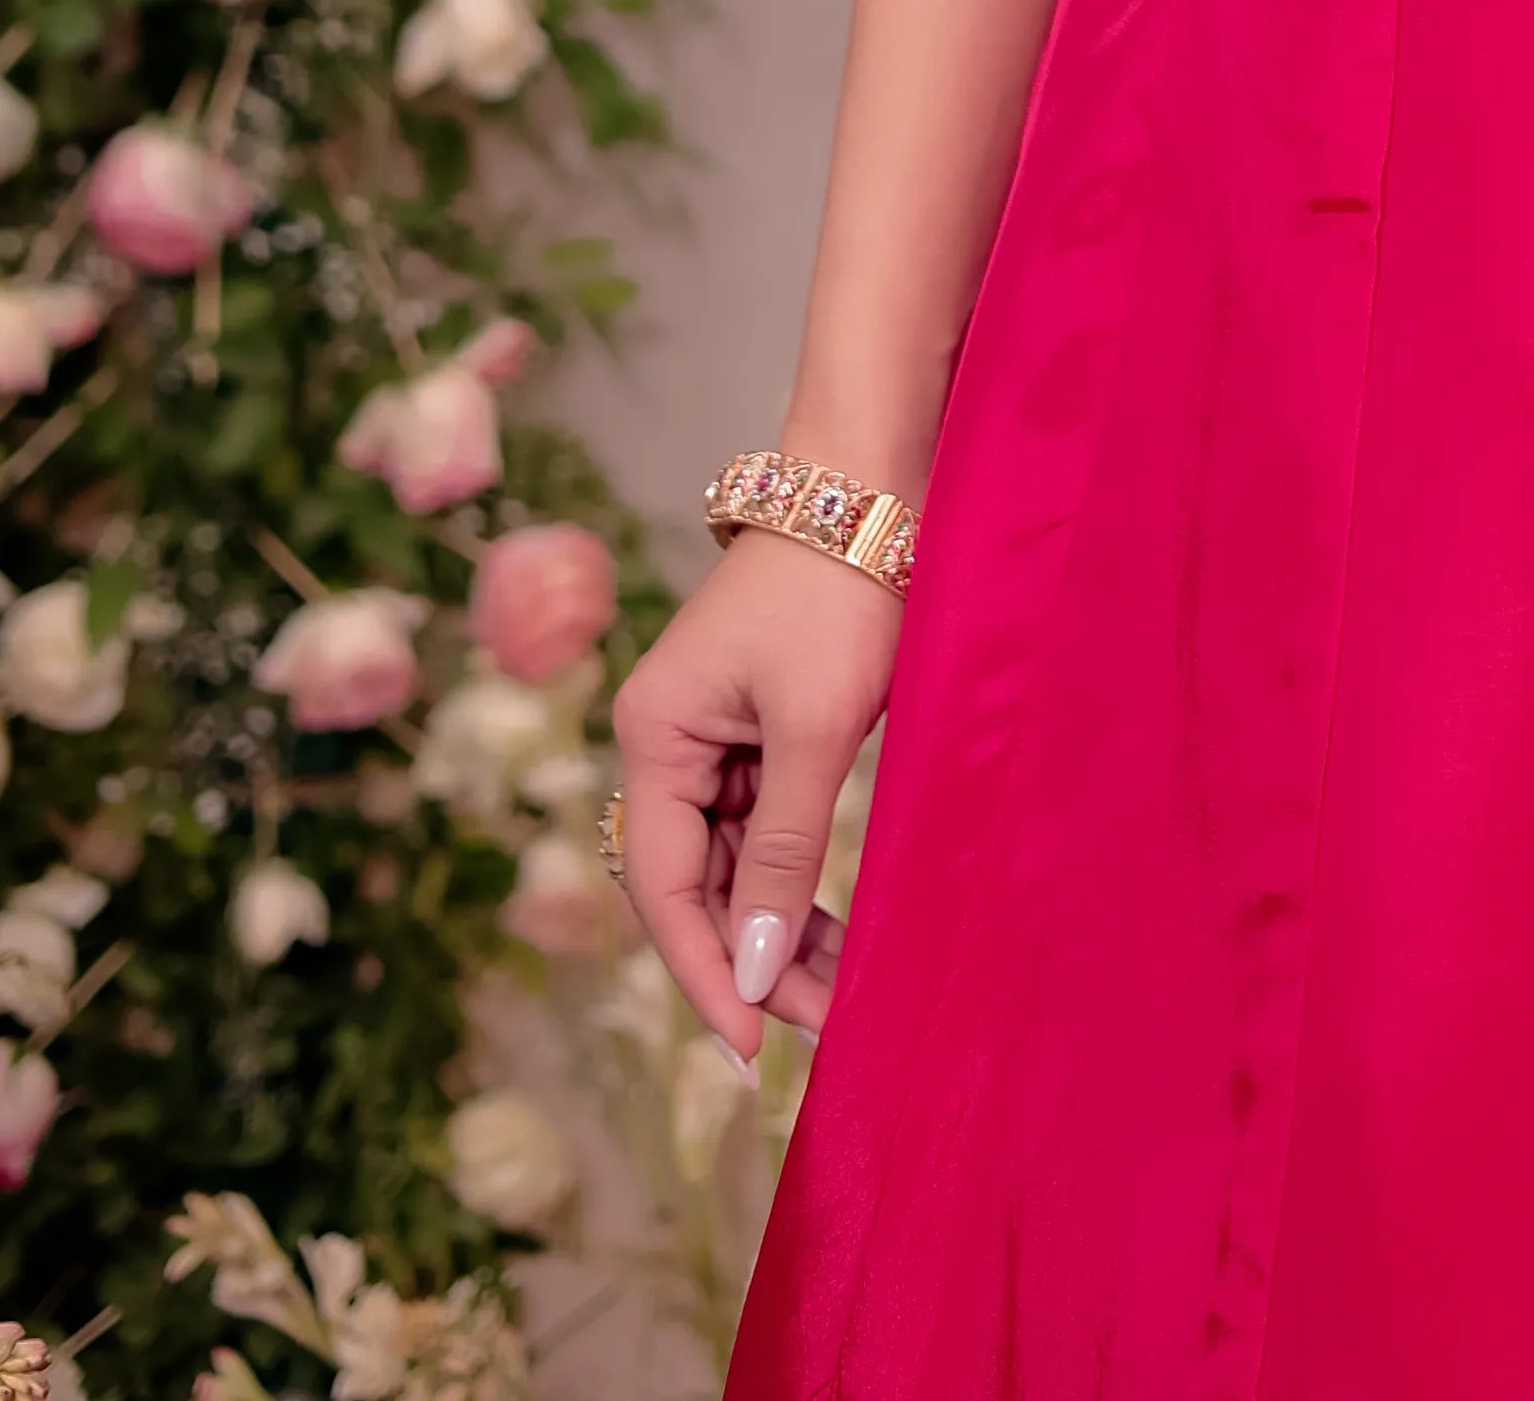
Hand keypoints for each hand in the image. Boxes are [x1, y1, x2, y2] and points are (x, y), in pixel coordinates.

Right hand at [609, 530, 898, 1061]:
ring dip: (782, 931)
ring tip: (843, 996)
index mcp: (654, 734)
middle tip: (822, 1027)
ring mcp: (712, 738)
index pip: (666, 886)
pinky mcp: (759, 731)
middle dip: (754, 960)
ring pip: (737, 867)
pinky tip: (837, 935)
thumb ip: (787, 850)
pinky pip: (766, 833)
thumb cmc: (842, 591)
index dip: (705, 971)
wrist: (879, 485)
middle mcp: (668, 742)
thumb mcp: (818, 728)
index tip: (751, 1047)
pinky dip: (799, 883)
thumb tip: (755, 969)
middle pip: (698, 886)